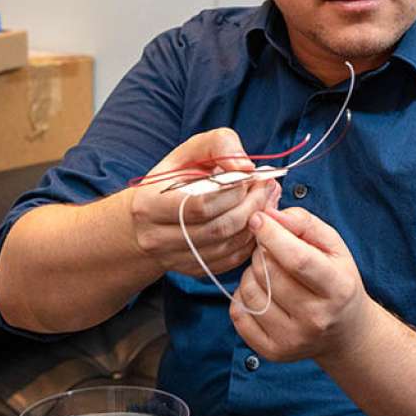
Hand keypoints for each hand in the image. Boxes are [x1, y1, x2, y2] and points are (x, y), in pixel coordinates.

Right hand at [127, 128, 279, 276]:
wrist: (147, 218)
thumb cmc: (172, 178)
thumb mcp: (189, 151)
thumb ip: (218, 145)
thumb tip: (245, 166)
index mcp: (150, 204)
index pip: (201, 205)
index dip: (234, 191)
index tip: (252, 176)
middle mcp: (157, 237)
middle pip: (219, 228)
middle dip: (252, 205)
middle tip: (268, 187)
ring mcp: (174, 259)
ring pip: (227, 247)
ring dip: (256, 223)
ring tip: (267, 200)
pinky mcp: (192, 270)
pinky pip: (230, 260)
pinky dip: (250, 240)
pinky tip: (257, 220)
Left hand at [230, 206, 374, 362]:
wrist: (344, 332)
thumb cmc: (337, 280)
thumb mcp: (334, 246)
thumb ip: (305, 223)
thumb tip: (270, 214)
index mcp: (337, 288)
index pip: (297, 260)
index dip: (272, 235)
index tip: (257, 219)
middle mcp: (316, 318)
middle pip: (269, 273)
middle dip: (262, 252)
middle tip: (272, 251)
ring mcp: (293, 339)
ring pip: (249, 291)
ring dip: (252, 273)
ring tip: (269, 273)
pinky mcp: (273, 352)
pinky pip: (239, 313)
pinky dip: (243, 297)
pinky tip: (261, 292)